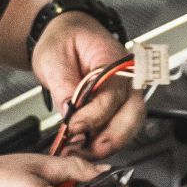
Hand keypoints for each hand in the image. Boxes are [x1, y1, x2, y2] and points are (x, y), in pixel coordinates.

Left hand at [33, 9, 145, 156]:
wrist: (67, 35)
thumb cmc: (65, 40)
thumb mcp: (54, 58)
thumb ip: (63, 87)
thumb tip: (69, 115)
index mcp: (117, 63)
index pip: (111, 98)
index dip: (91, 118)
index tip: (72, 128)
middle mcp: (129, 81)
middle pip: (131, 119)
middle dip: (108, 141)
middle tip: (83, 151)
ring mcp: (127, 96)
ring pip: (129, 129)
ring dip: (106, 145)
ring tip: (80, 151)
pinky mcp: (119, 109)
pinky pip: (119, 130)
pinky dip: (103, 142)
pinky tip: (84, 146)